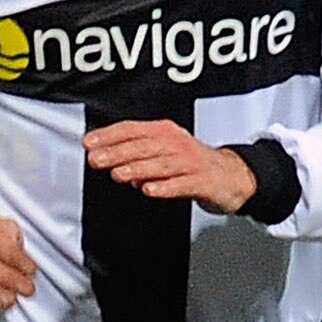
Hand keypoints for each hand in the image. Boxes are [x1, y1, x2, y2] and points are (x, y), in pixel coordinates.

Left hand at [84, 121, 256, 213]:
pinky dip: (165, 187)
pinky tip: (150, 190)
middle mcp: (177, 143)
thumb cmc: (193, 163)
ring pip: (160, 164)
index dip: (109, 135)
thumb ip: (137, 156)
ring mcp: (191, 162)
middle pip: (143, 146)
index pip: (132, 130)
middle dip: (117, 153)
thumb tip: (111, 162)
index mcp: (164, 132)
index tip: (89, 143)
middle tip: (96, 160)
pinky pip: (182, 184)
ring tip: (118, 174)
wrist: (232, 175)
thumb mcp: (164, 152)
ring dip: (138, 169)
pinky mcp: (203, 181)